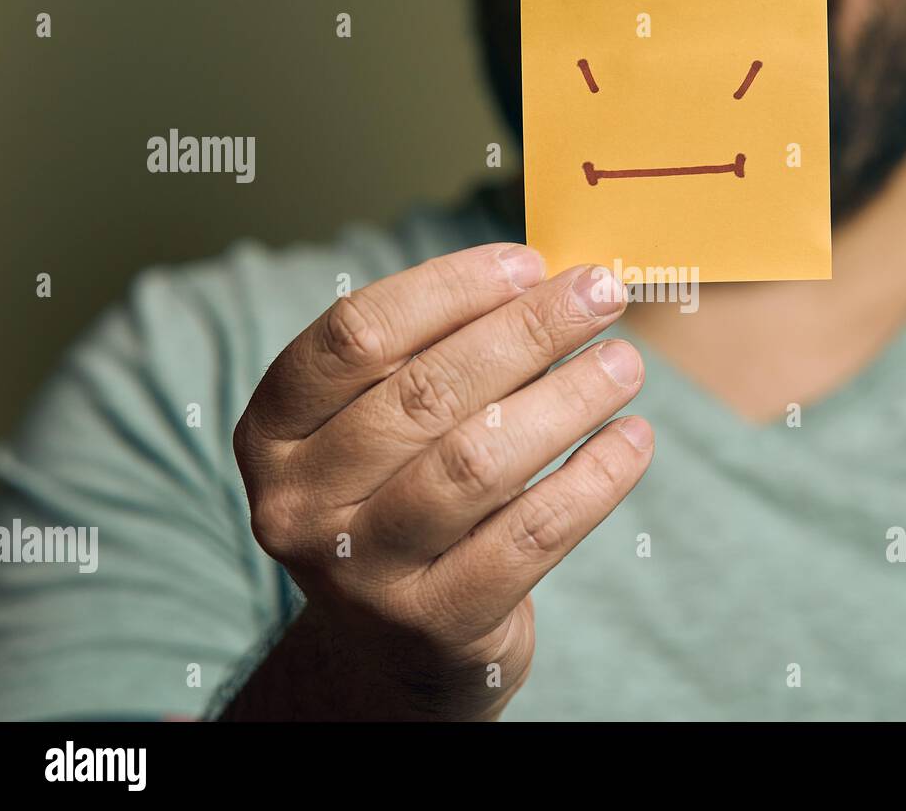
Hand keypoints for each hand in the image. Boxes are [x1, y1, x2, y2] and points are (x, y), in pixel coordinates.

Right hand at [222, 243, 650, 719]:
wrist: (397, 644)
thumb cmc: (402, 500)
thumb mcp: (388, 430)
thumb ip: (439, 358)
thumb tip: (549, 283)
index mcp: (274, 431)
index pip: (356, 334)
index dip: (448, 288)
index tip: (529, 262)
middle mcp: (299, 503)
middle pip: (425, 392)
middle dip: (528, 330)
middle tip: (602, 294)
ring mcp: (360, 573)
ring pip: (478, 462)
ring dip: (568, 399)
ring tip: (625, 363)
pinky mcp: (435, 623)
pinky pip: (530, 535)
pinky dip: (592, 480)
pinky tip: (632, 439)